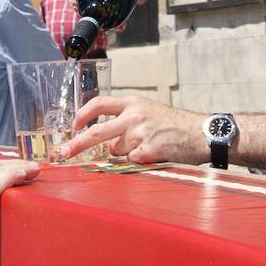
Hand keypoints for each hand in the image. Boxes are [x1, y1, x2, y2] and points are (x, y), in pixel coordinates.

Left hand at [61, 95, 204, 163]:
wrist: (200, 133)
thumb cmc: (175, 124)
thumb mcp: (148, 111)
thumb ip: (126, 118)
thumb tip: (103, 137)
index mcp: (132, 103)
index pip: (99, 103)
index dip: (82, 115)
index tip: (73, 126)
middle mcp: (133, 116)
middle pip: (97, 132)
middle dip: (77, 144)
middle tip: (64, 153)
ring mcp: (140, 134)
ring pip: (115, 151)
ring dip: (123, 154)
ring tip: (145, 147)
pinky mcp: (147, 151)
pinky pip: (130, 161)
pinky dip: (136, 162)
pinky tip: (152, 155)